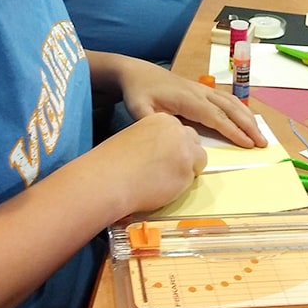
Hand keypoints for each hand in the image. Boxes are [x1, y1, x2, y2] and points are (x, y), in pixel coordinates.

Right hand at [93, 112, 207, 213]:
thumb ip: (156, 139)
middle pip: (194, 142)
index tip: (165, 155)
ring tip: (164, 179)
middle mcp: (178, 131)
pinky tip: (162, 188)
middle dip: (186, 155)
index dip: (174, 145)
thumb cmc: (113, 161)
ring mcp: (185, 151)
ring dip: (186, 170)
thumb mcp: (137, 136)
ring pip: (198, 161)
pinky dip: (180, 186)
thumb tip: (166, 152)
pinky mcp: (187, 173)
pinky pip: (192, 180)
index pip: (180, 131)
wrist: (108, 178)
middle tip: (168, 169)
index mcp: (163, 119)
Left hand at [118, 60, 266, 148]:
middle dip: (248, 126)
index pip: (216, 117)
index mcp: (187, 99)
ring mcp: (202, 89)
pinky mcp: (202, 90)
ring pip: (232, 102)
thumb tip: (173, 136)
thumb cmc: (139, 93)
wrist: (138, 72)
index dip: (233, 130)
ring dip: (248, 118)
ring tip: (260, 135)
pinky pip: (226, 99)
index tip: (248, 144)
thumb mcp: (140, 110)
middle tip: (263, 143)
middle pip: (230, 109)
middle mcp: (200, 92)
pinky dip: (241, 109)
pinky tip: (248, 119)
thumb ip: (154, 123)